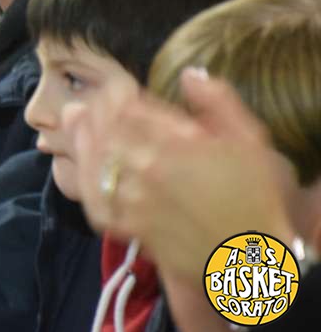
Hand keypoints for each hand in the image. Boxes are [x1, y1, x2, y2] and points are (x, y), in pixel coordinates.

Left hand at [68, 70, 296, 281]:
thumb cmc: (256, 196)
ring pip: (94, 161)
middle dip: (94, 109)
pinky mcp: (130, 228)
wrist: (253, 257)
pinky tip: (81, 165)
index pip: (128, 107)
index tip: (118, 88)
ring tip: (75, 120)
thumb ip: (218, 101)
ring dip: (81, 136)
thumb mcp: (249, 139)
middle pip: (105, 129)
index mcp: (176, 142)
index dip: (116, 93)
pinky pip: (95, 201)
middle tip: (90, 100)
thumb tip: (189, 73)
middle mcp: (148, 168)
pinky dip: (83, 179)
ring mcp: (134, 200)